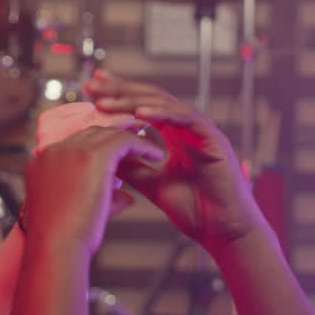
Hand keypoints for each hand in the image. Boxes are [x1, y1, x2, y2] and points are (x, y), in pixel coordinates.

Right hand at [22, 126, 165, 255]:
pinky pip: (123, 140)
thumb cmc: (61, 241)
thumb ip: (101, 199)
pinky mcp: (92, 155)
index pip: (74, 147)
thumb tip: (127, 198)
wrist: (55, 247)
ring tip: (152, 150)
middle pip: (90, 135)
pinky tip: (157, 155)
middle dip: (115, 140)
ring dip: (131, 141)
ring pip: (108, 134)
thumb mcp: (75, 214)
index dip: (98, 151)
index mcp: (40, 164)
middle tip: (139, 149)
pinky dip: (142, 145)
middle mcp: (53, 152)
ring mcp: (70, 150)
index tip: (119, 159)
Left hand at [85, 71, 263, 250]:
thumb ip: (133, 168)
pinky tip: (140, 112)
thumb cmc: (195, 210)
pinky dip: (164, 113)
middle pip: (152, 98)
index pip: (143, 108)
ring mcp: (202, 132)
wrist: (222, 231)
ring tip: (107, 101)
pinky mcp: (213, 139)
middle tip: (94, 83)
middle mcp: (187, 129)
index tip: (91, 93)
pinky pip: (188, 118)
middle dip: (122, 89)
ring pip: (166, 103)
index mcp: (174, 137)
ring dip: (135, 100)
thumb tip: (104, 156)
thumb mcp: (152, 185)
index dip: (118, 98)